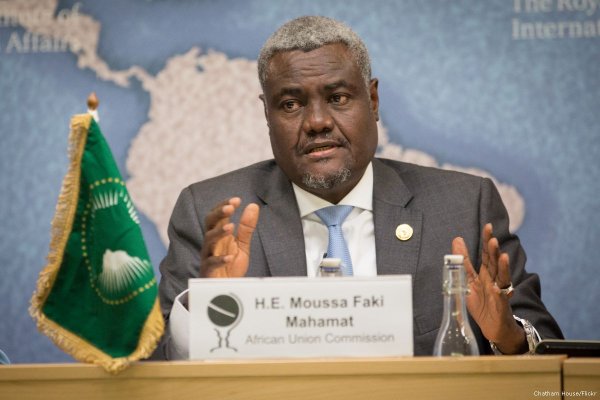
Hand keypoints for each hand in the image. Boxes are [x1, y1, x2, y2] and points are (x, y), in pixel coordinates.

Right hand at [200, 197, 259, 277]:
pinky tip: (229, 257)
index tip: (237, 199)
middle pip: (209, 223)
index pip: (218, 215)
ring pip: (208, 240)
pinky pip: (211, 263)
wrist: (224, 290)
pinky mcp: (208, 271)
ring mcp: (208, 256)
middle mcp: (212, 242)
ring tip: (231, 227)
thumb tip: (253, 206)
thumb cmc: (230, 266)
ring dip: (218, 232)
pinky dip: (220, 260)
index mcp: (219, 234)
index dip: (224, 206)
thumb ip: (246, 228)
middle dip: (219, 213)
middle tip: (230, 207)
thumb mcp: (242, 245)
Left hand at [452, 223, 526, 353]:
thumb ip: (463, 262)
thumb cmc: (482, 304)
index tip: (488, 226)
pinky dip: (501, 285)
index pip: (486, 254)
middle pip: (493, 261)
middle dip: (492, 248)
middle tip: (491, 234)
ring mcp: (499, 290)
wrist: (494, 328)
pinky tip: (500, 277)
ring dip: (500, 263)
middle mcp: (493, 279)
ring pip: (500, 275)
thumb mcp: (468, 281)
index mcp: (485, 273)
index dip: (486, 241)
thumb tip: (457, 240)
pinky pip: (502, 293)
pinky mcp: (501, 303)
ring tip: (499, 251)